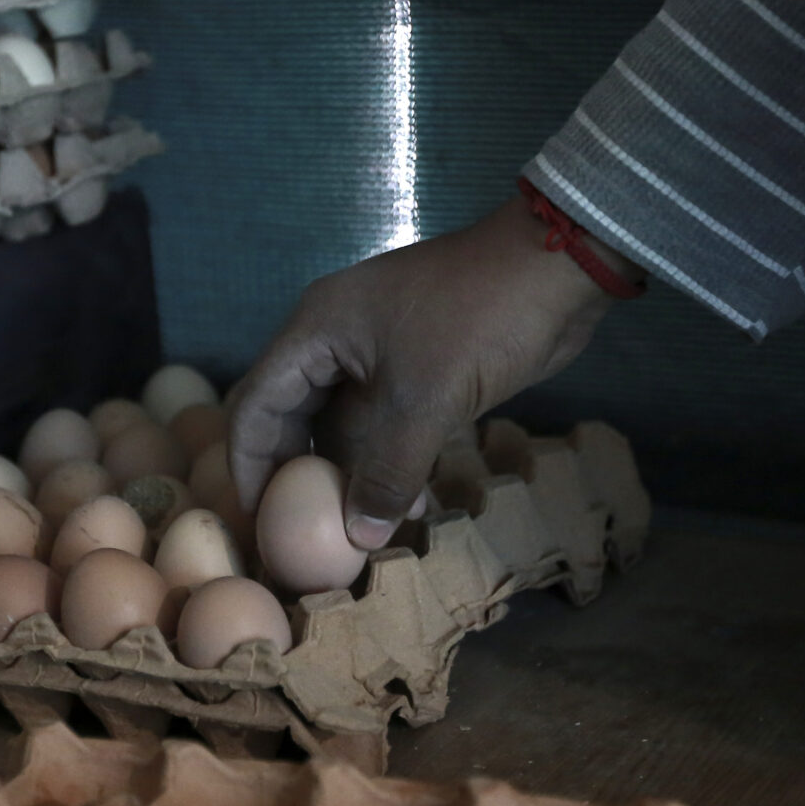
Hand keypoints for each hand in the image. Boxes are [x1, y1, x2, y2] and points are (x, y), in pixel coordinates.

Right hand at [228, 193, 638, 548]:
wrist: (556, 268)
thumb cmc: (478, 320)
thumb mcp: (426, 400)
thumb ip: (386, 471)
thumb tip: (358, 537)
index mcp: (317, 330)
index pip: (256, 403)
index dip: (247, 463)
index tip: (254, 521)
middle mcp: (336, 340)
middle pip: (293, 417)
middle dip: (296, 476)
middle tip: (297, 536)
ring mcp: (379, 353)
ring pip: (344, 425)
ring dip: (350, 475)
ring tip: (358, 532)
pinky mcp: (419, 368)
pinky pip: (387, 424)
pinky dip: (389, 462)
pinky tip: (408, 504)